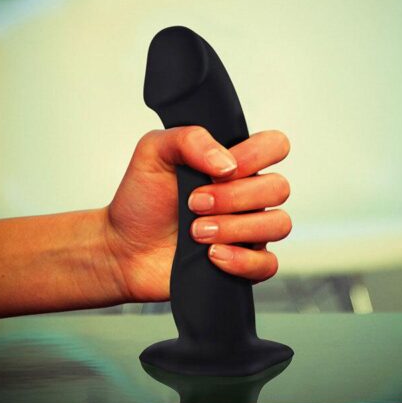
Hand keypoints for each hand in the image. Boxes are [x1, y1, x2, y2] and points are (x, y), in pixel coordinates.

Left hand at [104, 126, 291, 301]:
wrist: (123, 248)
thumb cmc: (141, 201)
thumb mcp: (154, 152)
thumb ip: (190, 138)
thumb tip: (227, 162)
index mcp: (234, 163)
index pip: (274, 146)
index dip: (255, 156)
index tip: (218, 170)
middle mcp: (248, 195)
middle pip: (278, 188)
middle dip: (234, 197)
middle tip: (195, 204)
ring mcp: (249, 230)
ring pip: (278, 224)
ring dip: (236, 228)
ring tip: (197, 232)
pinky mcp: (244, 264)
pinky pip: (268, 264)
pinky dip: (242, 260)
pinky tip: (212, 255)